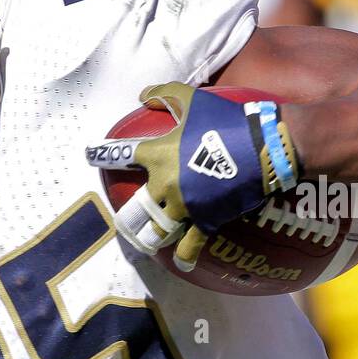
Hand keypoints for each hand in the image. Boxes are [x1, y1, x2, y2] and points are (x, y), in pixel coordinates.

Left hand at [91, 83, 299, 270]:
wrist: (266, 147)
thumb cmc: (228, 120)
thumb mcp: (195, 100)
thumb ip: (166, 94)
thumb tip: (143, 95)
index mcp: (158, 155)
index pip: (120, 155)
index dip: (102, 155)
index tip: (91, 156)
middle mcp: (164, 183)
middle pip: (138, 203)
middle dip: (131, 209)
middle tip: (128, 214)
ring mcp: (183, 205)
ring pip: (158, 227)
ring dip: (151, 234)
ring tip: (146, 240)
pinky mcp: (204, 221)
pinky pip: (189, 245)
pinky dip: (185, 256)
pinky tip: (182, 265)